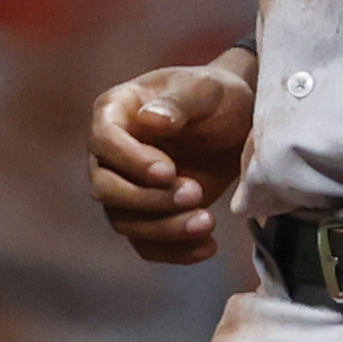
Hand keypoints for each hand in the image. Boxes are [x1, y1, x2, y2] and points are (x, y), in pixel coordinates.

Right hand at [89, 55, 255, 262]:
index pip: (103, 141)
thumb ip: (178, 102)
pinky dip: (175, 252)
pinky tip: (207, 247)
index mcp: (115, 112)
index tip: (169, 170)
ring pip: (125, 222)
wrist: (238, 124)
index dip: (131, 161)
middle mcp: (111, 154)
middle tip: (195, 192)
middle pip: (105, 188)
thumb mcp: (205, 89)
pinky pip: (148, 244)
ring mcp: (126, 188)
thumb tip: (150, 120)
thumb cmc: (216, 96)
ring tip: (208, 222)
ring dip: (165, 229)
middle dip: (148, 199)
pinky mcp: (149, 216)